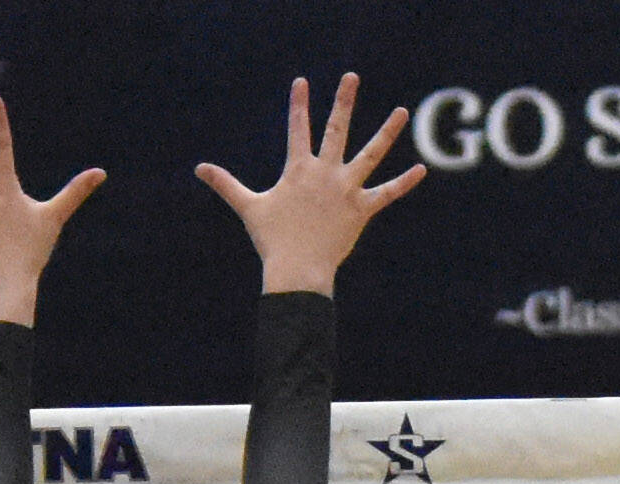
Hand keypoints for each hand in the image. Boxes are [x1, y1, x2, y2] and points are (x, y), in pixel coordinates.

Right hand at [196, 74, 425, 294]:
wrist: (297, 270)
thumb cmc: (273, 240)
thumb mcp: (249, 207)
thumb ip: (227, 184)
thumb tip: (198, 169)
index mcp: (299, 169)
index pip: (297, 128)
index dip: (299, 104)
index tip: (302, 82)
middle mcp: (325, 173)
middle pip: (336, 129)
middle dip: (344, 101)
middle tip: (352, 77)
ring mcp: (346, 189)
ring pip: (371, 154)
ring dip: (387, 132)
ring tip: (402, 111)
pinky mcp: (362, 210)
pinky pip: (387, 193)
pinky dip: (404, 183)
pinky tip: (421, 169)